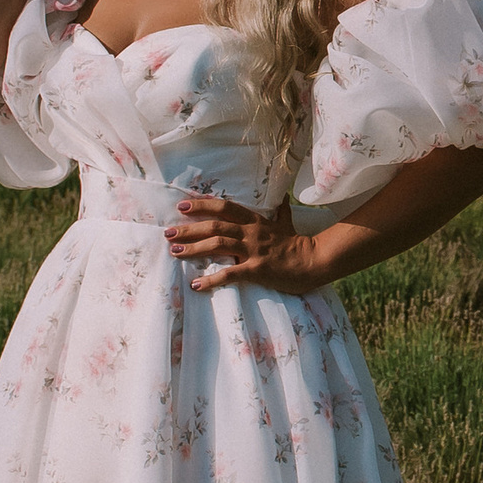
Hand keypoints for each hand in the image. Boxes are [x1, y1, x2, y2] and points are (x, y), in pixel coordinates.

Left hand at [167, 194, 318, 294]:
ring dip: (194, 248)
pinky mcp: (257, 269)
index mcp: (255, 220)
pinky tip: (197, 284)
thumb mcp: (287, 224)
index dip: (202, 205)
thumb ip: (281, 212)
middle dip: (189, 228)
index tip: (182, 206)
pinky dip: (212, 279)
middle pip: (215, 225)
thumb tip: (284, 198)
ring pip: (218, 244)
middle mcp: (251, 232)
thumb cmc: (298, 244)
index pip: (224, 207)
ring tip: (175, 252)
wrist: (314, 261)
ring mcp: (253, 250)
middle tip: (168, 232)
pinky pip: (231, 273)